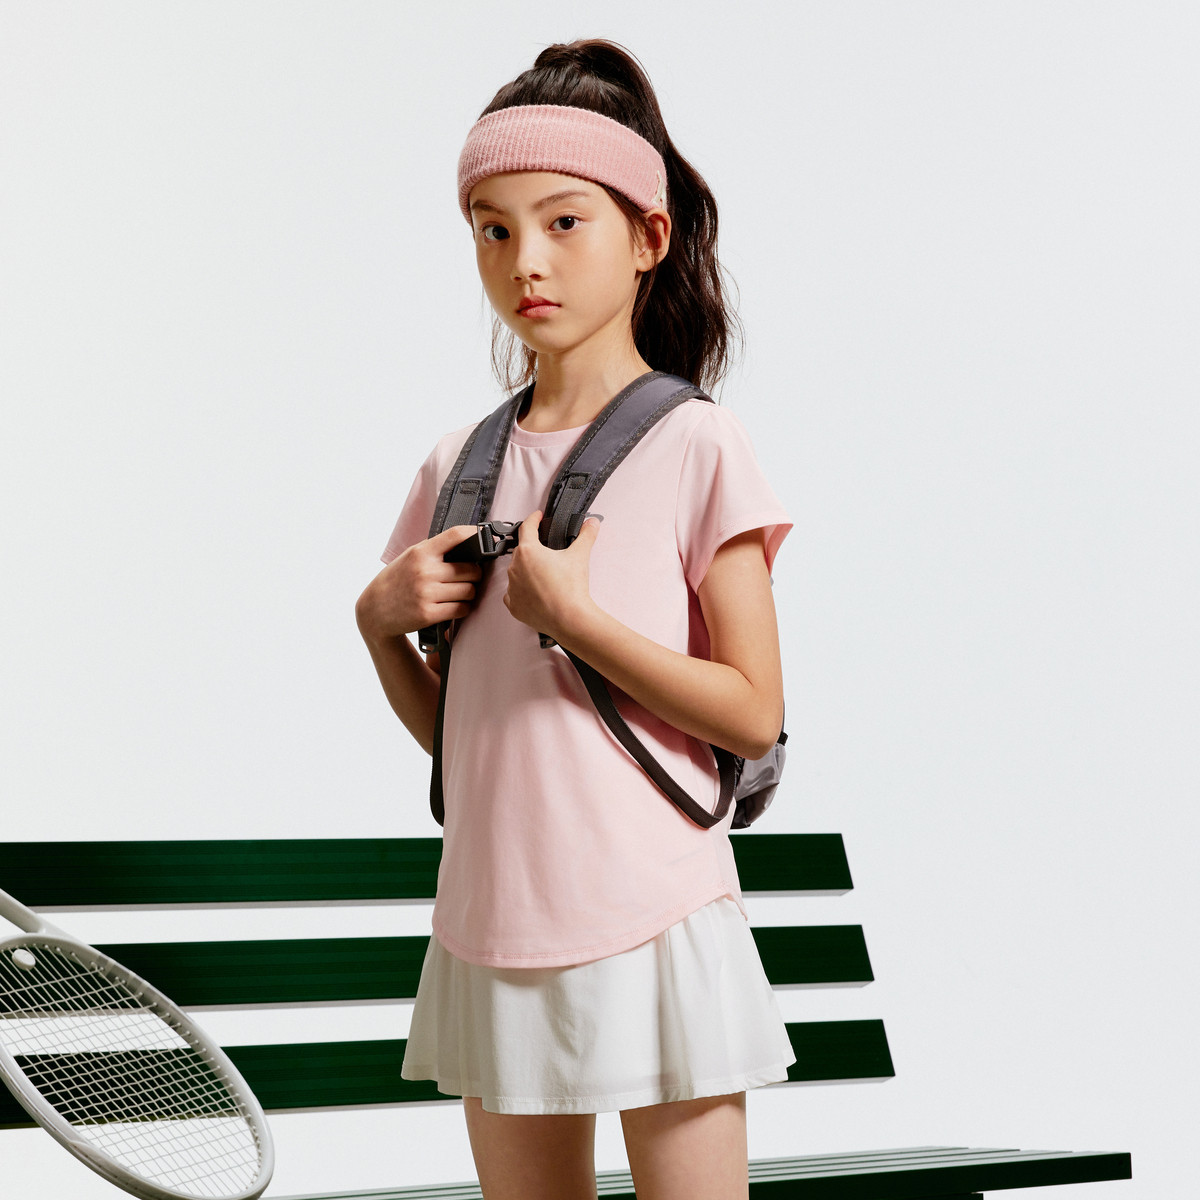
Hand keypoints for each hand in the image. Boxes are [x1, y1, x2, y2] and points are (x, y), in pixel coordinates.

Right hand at [356, 525, 482, 642]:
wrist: (374, 609)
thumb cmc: (396, 581)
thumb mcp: (410, 557)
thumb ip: (435, 551)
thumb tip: (467, 543)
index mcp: (421, 552)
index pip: (456, 536)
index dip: (476, 534)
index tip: (487, 538)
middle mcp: (425, 571)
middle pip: (471, 570)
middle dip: (474, 575)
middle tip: (468, 578)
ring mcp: (427, 593)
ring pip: (469, 591)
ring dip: (469, 593)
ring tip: (460, 593)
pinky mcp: (428, 613)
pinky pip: (461, 608)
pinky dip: (463, 608)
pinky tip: (454, 605)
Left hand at [503, 510, 600, 644]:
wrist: (569, 618)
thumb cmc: (571, 588)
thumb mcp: (580, 555)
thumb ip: (586, 535)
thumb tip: (592, 523)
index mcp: (528, 551)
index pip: (527, 527)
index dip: (533, 519)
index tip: (537, 517)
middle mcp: (515, 568)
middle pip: (522, 552)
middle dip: (533, 550)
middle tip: (548, 554)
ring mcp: (512, 588)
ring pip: (517, 573)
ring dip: (527, 572)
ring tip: (545, 577)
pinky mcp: (513, 606)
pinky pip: (513, 594)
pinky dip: (522, 592)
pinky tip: (535, 593)